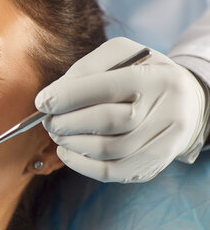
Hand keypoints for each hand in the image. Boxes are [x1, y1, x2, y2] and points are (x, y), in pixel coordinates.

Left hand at [35, 37, 207, 182]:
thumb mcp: (121, 56)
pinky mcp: (153, 166)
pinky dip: (80, 164)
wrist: (186, 102)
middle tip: (48, 120)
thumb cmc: (142, 73)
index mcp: (157, 77)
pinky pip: (110, 173)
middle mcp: (167, 111)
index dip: (68, 96)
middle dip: (66, 122)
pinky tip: (67, 150)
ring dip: (70, 143)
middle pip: (106, 122)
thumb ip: (87, 67)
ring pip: (106, 151)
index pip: (107, 87)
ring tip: (56, 132)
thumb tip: (54, 94)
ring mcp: (163, 143)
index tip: (42, 102)